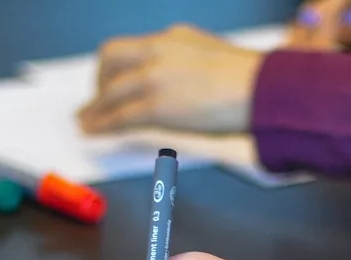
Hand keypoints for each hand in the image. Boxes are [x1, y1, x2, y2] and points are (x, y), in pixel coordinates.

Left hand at [79, 25, 262, 134]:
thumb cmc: (254, 84)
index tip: (114, 80)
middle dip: (100, 80)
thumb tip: (185, 92)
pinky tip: (94, 131)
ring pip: (110, 90)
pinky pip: (119, 115)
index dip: (118, 66)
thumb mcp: (217, 62)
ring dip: (95, 107)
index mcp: (176, 37)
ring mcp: (155, 76)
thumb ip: (193, 70)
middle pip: (111, 57)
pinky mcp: (156, 104)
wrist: (263, 90)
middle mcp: (159, 50)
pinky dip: (102, 123)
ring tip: (87, 121)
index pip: (136, 47)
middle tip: (98, 100)